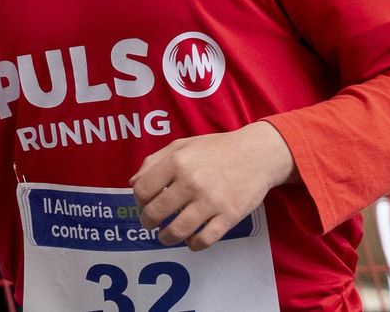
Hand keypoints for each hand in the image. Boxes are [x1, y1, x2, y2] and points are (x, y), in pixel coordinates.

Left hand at [130, 122, 294, 250]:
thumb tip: (133, 183)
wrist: (257, 154)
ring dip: (166, 238)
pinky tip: (191, 239)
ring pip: (177, 231)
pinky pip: (204, 240)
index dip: (138, 200)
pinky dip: (193, 244)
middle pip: (155, 213)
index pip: (142, 189)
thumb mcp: (183, 145)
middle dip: (148, 222)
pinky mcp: (229, 216)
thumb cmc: (216, 148)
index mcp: (177, 162)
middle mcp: (191, 182)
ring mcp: (211, 201)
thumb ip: (155, 161)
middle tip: (151, 223)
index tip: (144, 204)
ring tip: (166, 236)